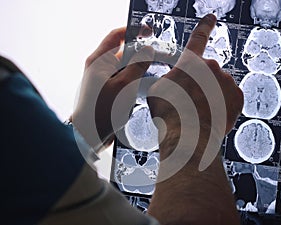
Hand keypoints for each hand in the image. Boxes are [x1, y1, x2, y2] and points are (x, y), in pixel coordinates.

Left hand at [72, 28, 153, 148]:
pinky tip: (143, 84)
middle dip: (139, 51)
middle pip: (122, 51)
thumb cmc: (102, 111)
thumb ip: (138, 65)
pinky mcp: (107, 89)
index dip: (133, 30)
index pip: (116, 36)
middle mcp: (99, 67)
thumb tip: (148, 50)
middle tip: (157, 55)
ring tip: (153, 70)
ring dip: (138, 66)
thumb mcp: (125, 86)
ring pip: (124, 66)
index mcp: (99, 60)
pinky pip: (122, 78)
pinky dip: (133, 78)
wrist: (88, 134)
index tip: (149, 32)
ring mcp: (103, 79)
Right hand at [147, 14, 242, 224]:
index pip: (198, 38)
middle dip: (200, 84)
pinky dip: (222, 105)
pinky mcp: (237, 97)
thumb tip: (170, 78)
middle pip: (206, 73)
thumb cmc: (170, 114)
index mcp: (191, 63)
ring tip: (199, 111)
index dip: (204, 26)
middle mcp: (211, 68)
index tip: (212, 17)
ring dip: (211, 95)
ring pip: (218, 86)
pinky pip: (229, 97)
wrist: (188, 136)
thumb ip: (167, 78)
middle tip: (190, 102)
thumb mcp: (157, 90)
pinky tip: (211, 115)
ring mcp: (227, 82)